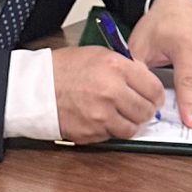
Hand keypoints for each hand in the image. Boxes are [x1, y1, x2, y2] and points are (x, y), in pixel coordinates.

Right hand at [48, 42, 168, 143]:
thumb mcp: (97, 55)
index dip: (156, 95)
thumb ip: (124, 67)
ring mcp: (102, 115)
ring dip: (130, 123)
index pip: (154, 88)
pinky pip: (112, 136)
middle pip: (146, 111)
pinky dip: (111, 130)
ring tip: (121, 116)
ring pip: (132, 128)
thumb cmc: (61, 70)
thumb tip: (144, 80)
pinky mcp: (92, 132)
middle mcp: (111, 91)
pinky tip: (102, 119)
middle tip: (140, 108)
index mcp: (115, 67)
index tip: (154, 97)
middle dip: (146, 111)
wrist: (35, 88)